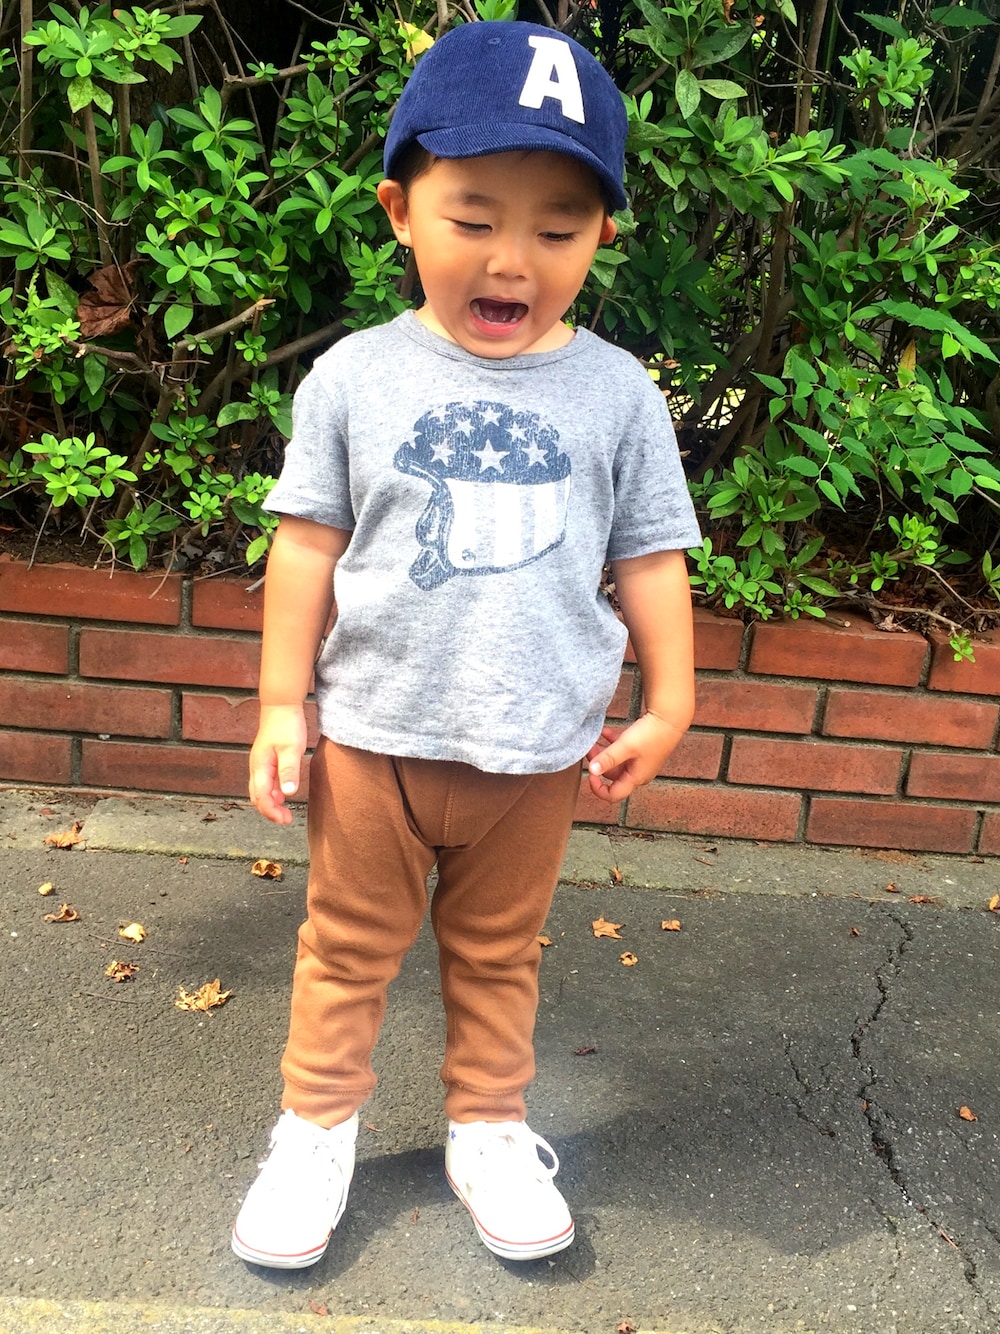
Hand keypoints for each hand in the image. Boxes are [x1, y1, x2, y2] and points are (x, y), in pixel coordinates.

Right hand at [248, 704, 307, 824]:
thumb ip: (289, 771)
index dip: (271, 812)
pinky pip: (265, 782)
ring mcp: (260, 764)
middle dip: (270, 811)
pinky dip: (273, 793)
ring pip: (260, 790)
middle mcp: (256, 768)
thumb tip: (288, 793)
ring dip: (271, 803)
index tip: (285, 820)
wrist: (281, 706)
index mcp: (260, 767)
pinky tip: (284, 794)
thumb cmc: (286, 725)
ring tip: (286, 812)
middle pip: (257, 797)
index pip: (261, 797)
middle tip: (286, 819)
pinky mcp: (267, 761)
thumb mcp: (291, 749)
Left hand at [586, 712, 684, 802]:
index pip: (613, 794)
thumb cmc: (651, 735)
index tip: (590, 774)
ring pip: (615, 762)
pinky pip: (622, 751)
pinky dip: (612, 744)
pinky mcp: (641, 750)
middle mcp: (638, 773)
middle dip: (598, 763)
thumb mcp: (626, 747)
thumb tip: (591, 770)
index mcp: (635, 778)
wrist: (670, 718)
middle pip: (612, 775)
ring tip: (594, 740)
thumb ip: (608, 759)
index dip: (598, 788)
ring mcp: (640, 762)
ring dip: (604, 752)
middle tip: (590, 749)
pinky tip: (606, 732)